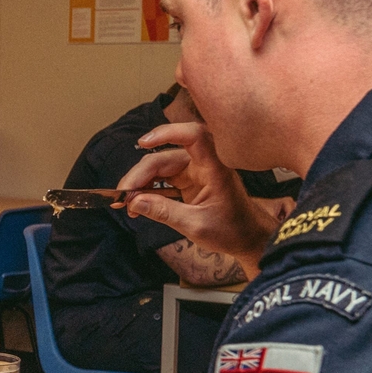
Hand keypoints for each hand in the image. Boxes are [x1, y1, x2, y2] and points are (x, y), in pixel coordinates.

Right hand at [116, 123, 283, 272]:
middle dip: (139, 175)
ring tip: (126, 203)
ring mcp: (195, 172)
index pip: (193, 136)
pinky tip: (136, 203)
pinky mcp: (189, 181)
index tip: (143, 143)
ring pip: (160, 168)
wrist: (248, 239)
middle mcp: (203, 164)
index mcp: (214, 169)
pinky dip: (148, 190)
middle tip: (123, 197)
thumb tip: (134, 201)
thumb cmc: (232, 231)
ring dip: (140, 183)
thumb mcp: (196, 226)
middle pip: (164, 158)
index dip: (168, 133)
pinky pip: (163, 179)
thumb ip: (164, 212)